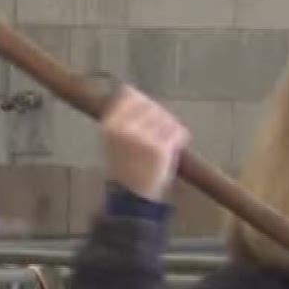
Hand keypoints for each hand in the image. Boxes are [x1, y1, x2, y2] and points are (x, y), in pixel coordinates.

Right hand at [100, 86, 188, 201]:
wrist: (131, 197)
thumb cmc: (125, 166)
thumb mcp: (114, 138)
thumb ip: (124, 116)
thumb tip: (134, 92)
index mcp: (109, 123)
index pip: (129, 94)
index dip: (141, 103)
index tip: (146, 116)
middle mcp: (124, 128)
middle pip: (150, 105)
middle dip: (158, 117)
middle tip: (159, 133)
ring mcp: (142, 137)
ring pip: (166, 118)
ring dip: (170, 128)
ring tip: (164, 144)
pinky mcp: (160, 147)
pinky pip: (177, 132)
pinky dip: (179, 139)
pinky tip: (172, 150)